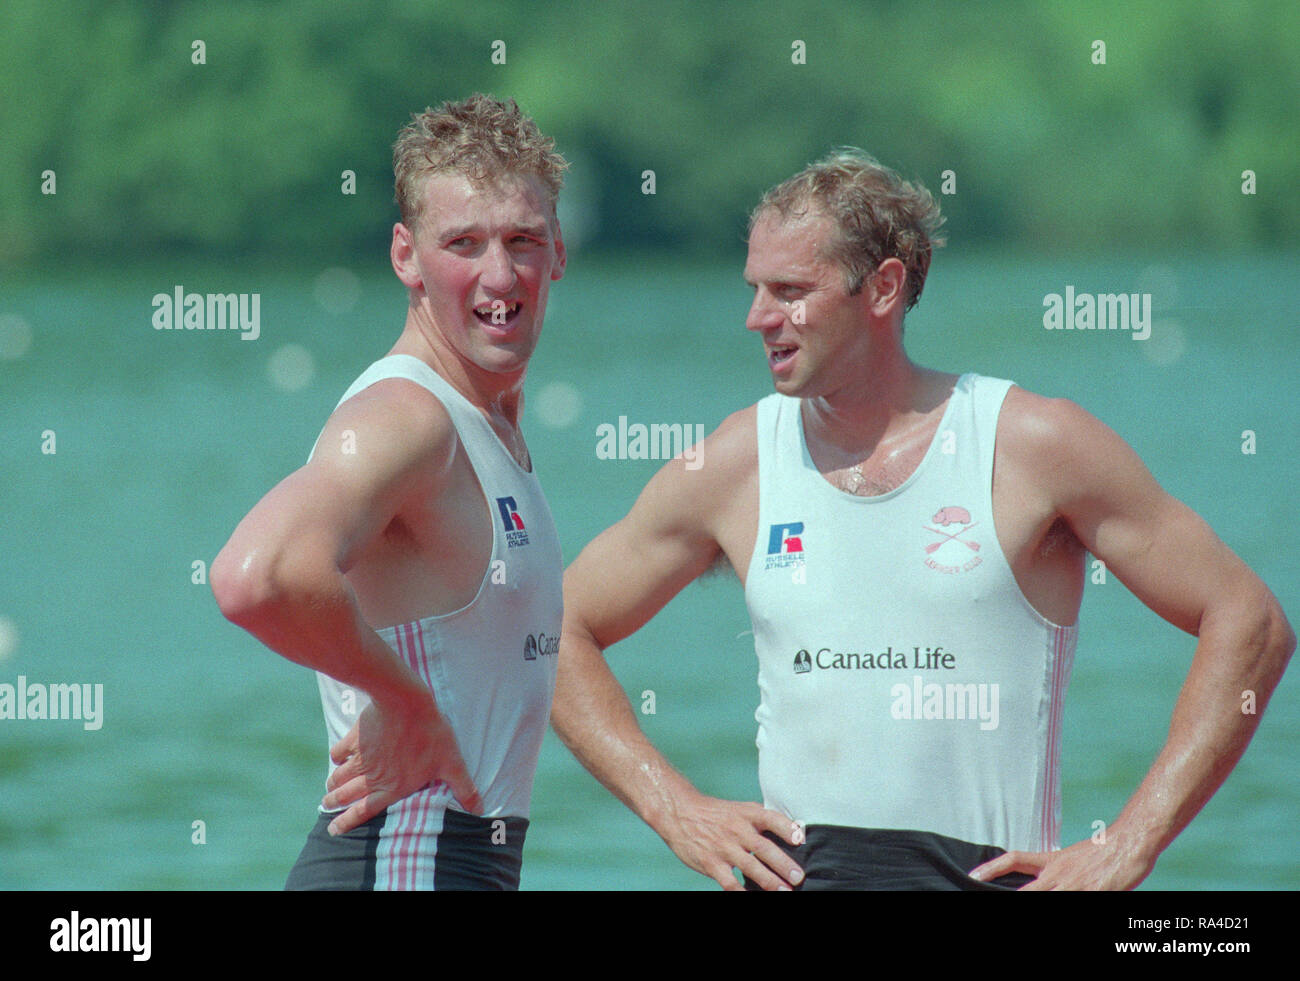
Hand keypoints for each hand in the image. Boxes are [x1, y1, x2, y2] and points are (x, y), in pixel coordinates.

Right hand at [322, 693, 481, 834]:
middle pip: (345, 795)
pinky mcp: (354, 738)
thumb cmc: (431, 734)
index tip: (333, 830)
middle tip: (326, 805)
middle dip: (334, 803)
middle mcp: (372, 777)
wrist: (406, 703)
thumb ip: (463, 787)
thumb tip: (478, 809)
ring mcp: (360, 758)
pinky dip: (336, 757)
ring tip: (329, 788)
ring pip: (339, 777)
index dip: (347, 822)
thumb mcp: (451, 762)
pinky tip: (337, 757)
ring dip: (333, 784)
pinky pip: (338, 752)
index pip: (364, 812)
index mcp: (392, 788)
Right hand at [660, 791, 804, 890]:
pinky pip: (729, 882)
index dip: (787, 829)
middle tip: (798, 876)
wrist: (680, 813)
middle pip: (764, 847)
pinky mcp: (711, 863)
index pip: (771, 818)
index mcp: (747, 814)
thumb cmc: (715, 813)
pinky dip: (741, 892)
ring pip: (750, 867)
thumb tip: (794, 830)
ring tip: (784, 891)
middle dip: (783, 864)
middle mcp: (737, 830)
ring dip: (769, 881)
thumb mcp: (740, 808)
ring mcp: (723, 848)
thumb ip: (762, 819)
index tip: (800, 840)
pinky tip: (751, 897)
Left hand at [968, 834, 1155, 889]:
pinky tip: (1080, 899)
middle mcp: (1058, 874)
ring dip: (1041, 902)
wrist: (1129, 843)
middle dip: (1011, 898)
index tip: (974, 875)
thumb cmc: (1104, 852)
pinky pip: (1075, 904)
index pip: (1014, 859)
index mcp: (1051, 861)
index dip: (992, 868)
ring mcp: (1074, 886)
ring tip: (1049, 896)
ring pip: (1047, 899)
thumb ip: (1055, 872)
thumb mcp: (1072, 858)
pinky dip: (1068, 906)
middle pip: (1026, 891)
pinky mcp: (1092, 894)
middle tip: (989, 898)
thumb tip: (1042, 882)